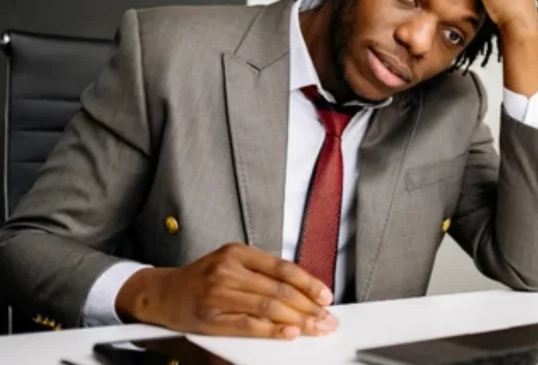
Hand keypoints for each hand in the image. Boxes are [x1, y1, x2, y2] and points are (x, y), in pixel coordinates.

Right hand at [116, 243, 336, 338]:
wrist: (161, 294)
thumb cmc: (201, 280)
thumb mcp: (230, 264)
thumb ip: (262, 273)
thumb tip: (302, 290)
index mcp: (238, 253)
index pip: (283, 268)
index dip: (309, 283)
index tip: (326, 296)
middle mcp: (229, 270)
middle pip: (280, 288)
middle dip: (309, 306)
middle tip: (327, 318)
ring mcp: (219, 293)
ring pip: (269, 306)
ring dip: (298, 320)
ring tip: (315, 328)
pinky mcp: (212, 317)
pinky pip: (249, 324)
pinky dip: (273, 330)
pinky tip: (289, 333)